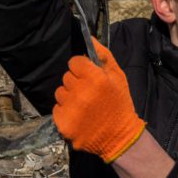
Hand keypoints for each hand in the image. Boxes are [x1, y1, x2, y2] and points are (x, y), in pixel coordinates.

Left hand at [53, 38, 144, 162]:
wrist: (120, 138)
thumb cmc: (120, 104)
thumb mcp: (118, 77)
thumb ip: (103, 56)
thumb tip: (89, 39)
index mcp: (95, 79)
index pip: (73, 62)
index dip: (81, 68)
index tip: (89, 76)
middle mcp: (81, 93)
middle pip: (66, 77)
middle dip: (76, 82)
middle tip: (89, 93)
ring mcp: (71, 109)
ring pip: (60, 93)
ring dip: (69, 97)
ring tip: (84, 106)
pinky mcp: (63, 124)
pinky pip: (57, 109)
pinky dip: (65, 112)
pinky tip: (78, 116)